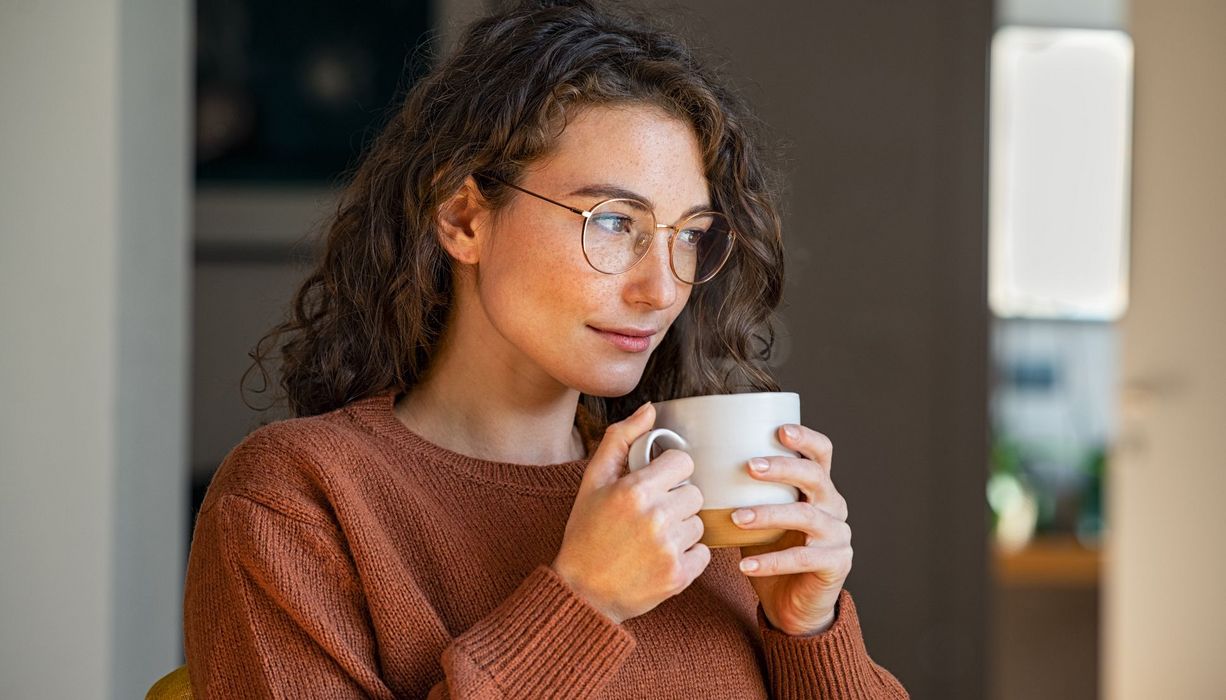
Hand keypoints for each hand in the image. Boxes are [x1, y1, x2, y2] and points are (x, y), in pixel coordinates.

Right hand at [552, 402, 711, 624]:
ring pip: (699, 523)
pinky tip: (661, 557)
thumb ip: (620, 439)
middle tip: (650, 515)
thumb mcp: (593, 481)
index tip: (655, 484)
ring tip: (653, 538)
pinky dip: (688, 556)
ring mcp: (669, 549)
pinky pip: (704, 553)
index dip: (669, 471)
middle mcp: (656, 518)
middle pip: (694, 493)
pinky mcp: (679, 576)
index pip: (683, 462)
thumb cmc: (585, 533)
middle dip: (676, 500)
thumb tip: (650, 409)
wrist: (582, 592)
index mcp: (635, 490)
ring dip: (682, 528)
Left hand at [735, 424, 851, 635]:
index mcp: (818, 488)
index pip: (821, 453)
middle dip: (782, 468)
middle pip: (815, 477)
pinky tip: (746, 565)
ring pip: (807, 516)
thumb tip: (695, 466)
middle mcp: (833, 506)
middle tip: (749, 466)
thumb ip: (742, 492)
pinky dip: (772, 561)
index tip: (779, 430)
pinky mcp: (836, 564)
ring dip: (769, 514)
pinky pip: (803, 558)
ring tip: (737, 517)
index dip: (805, 438)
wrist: (792, 604)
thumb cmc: (771, 551)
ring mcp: (838, 535)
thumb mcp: (757, 516)